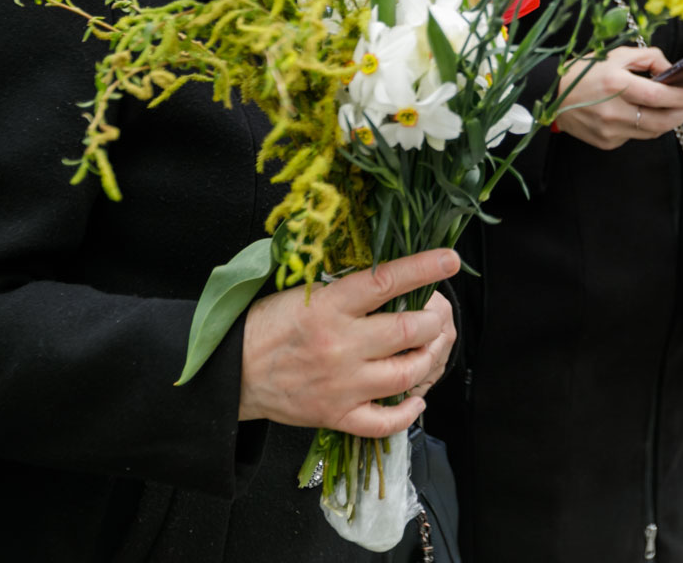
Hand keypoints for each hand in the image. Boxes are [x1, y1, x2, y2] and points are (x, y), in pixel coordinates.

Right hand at [239, 248, 459, 435]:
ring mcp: (341, 385)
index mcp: (329, 307)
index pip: (386, 281)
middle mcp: (340, 346)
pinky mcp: (337, 415)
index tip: (449, 260)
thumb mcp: (304, 293)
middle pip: (408, 331)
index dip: (423, 268)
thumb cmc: (269, 325)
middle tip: (435, 314)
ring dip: (428, 359)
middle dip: (433, 320)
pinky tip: (417, 397)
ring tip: (429, 348)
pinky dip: (409, 412)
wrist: (234, 372)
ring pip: (406, 374)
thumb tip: (394, 276)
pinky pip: (385, 422)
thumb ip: (347, 288)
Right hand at [555, 46, 682, 150]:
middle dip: (682, 114)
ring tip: (672, 108)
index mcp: (615, 84)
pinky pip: (635, 136)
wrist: (550, 96)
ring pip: (651, 131)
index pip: (659, 96)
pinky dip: (643, 126)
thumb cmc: (583, 72)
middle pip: (661, 121)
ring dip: (666, 121)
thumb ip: (648, 57)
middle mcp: (613, 111)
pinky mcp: (607, 142)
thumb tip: (670, 70)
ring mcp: (610, 130)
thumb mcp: (615, 55)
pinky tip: (640, 114)